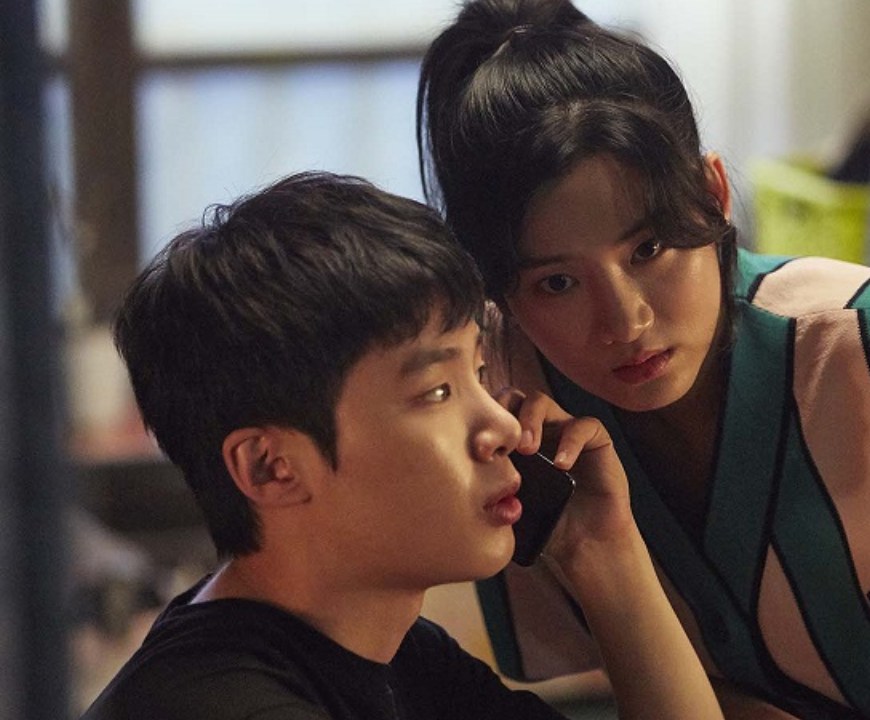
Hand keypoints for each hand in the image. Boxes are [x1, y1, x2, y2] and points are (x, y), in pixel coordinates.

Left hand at [494, 388, 634, 559]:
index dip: (482, 420)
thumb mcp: (509, 508)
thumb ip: (489, 490)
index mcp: (511, 442)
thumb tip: (461, 481)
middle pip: (512, 397)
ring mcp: (563, 431)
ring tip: (525, 449)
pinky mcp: (595, 440)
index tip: (477, 448)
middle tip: (496, 443)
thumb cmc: (545, 527)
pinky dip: (570, 441)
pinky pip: (583, 425)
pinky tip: (561, 465)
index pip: (491, 413)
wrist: (585, 546)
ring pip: (541, 402)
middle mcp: (536, 429)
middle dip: (501, 412)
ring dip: (529, 420)